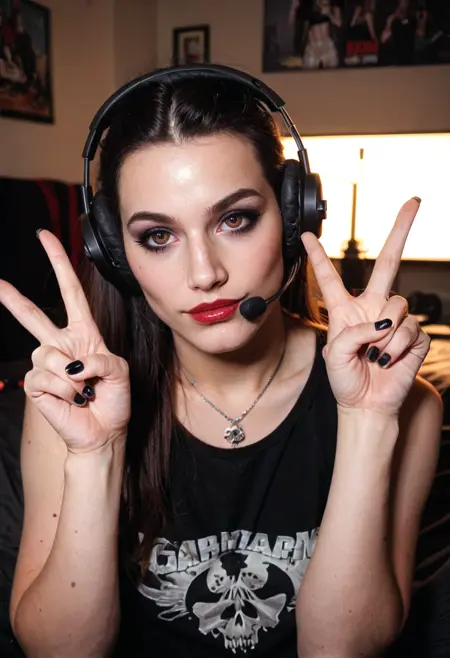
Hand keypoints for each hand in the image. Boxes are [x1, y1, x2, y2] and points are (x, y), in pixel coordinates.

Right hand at [0, 230, 130, 452]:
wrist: (105, 432)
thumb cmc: (114, 400)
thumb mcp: (120, 372)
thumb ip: (100, 359)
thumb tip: (71, 364)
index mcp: (84, 335)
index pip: (71, 293)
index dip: (59, 264)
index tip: (46, 237)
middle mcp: (61, 345)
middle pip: (32, 316)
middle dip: (13, 299)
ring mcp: (46, 365)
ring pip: (46, 354)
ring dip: (71, 376)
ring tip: (82, 390)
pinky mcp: (36, 385)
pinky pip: (44, 378)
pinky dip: (64, 391)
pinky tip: (71, 399)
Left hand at [301, 197, 429, 416]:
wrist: (367, 405)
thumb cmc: (346, 381)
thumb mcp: (334, 354)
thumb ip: (353, 332)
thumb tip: (383, 323)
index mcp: (346, 311)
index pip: (330, 278)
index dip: (318, 257)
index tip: (308, 236)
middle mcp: (372, 309)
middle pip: (389, 264)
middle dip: (400, 231)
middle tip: (414, 202)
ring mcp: (395, 321)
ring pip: (397, 306)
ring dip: (384, 336)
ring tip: (375, 356)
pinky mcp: (414, 336)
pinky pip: (410, 330)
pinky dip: (397, 349)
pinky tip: (389, 361)